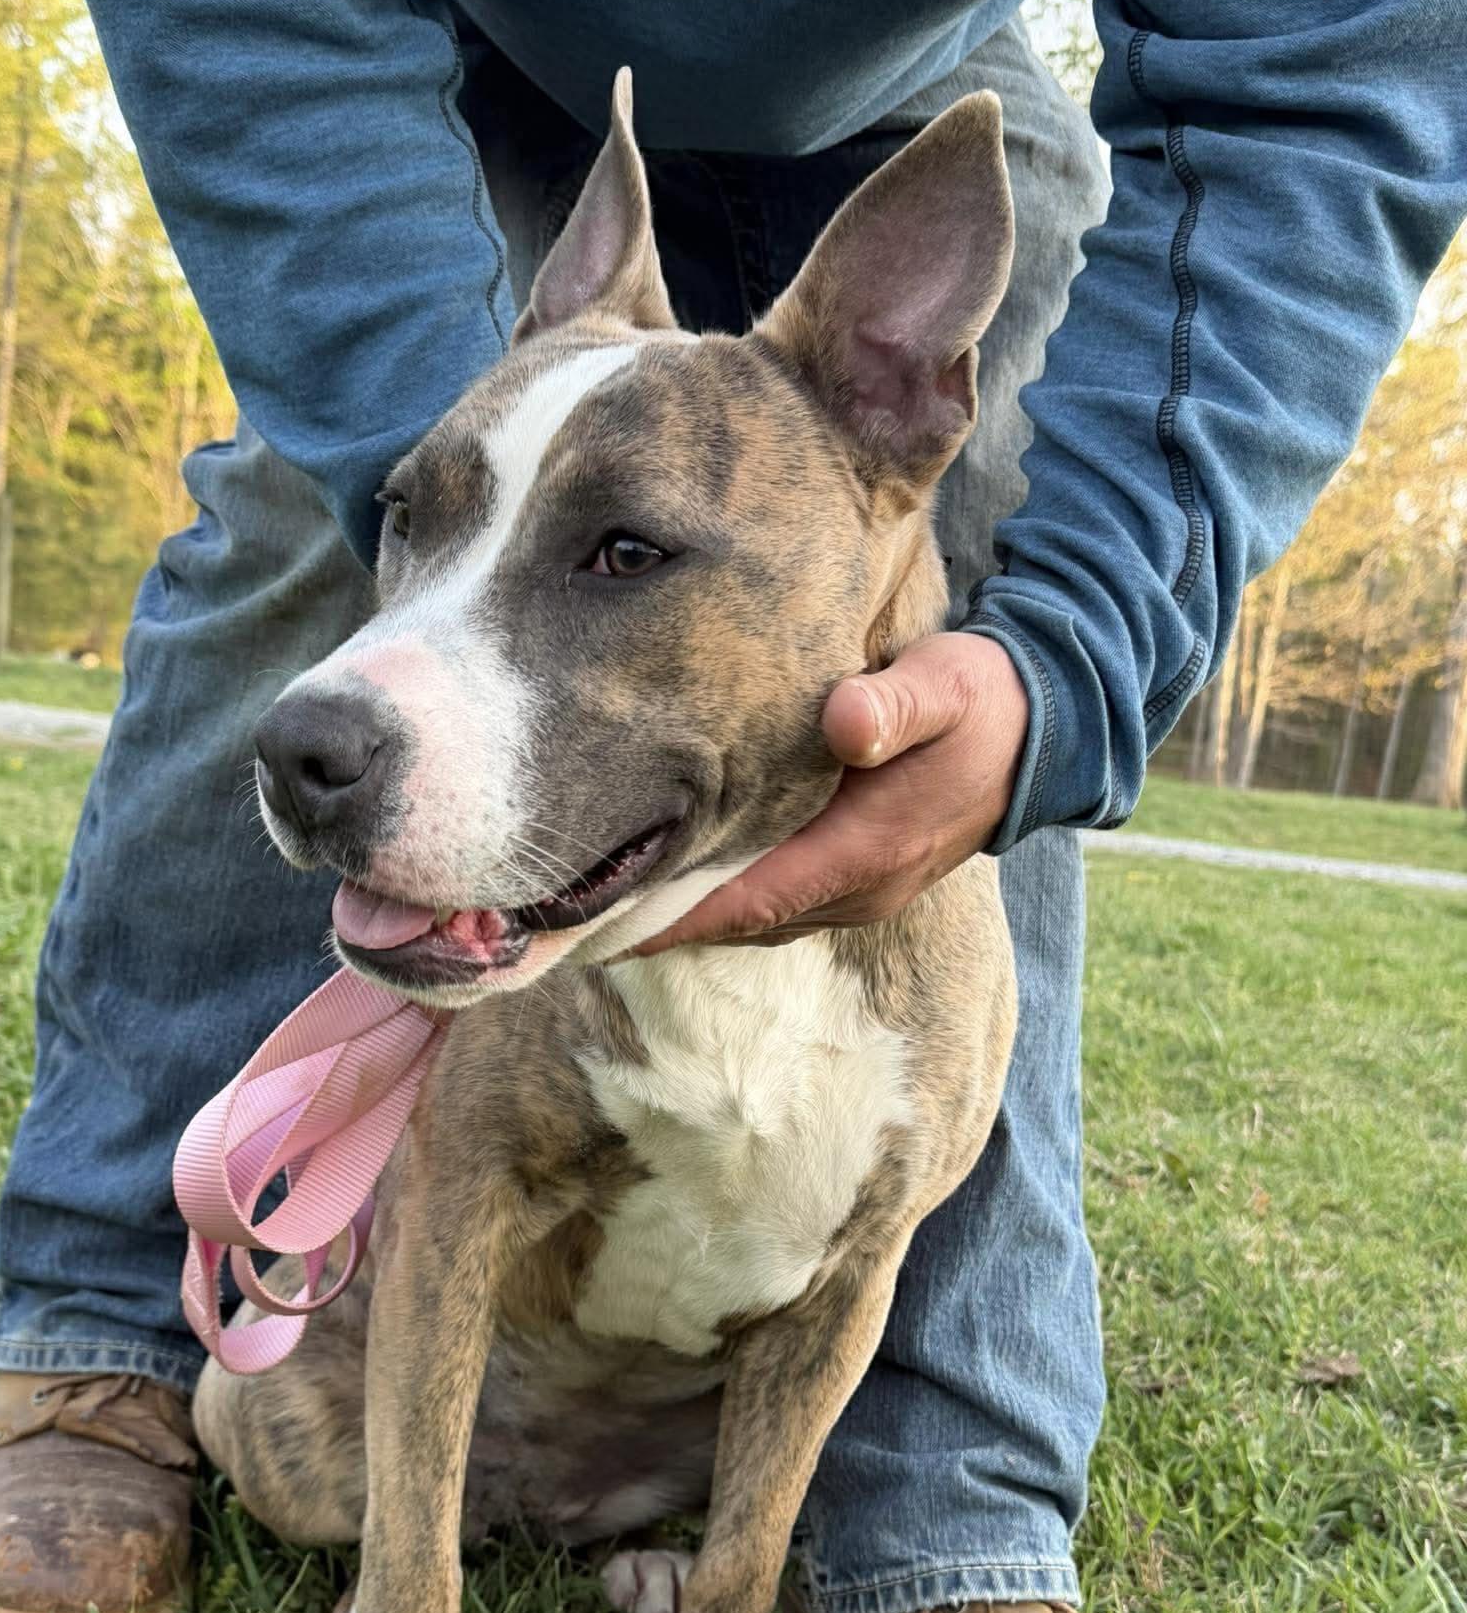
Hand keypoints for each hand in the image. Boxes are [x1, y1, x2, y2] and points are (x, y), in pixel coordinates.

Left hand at [634, 630, 1028, 953]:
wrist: (1044, 734)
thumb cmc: (982, 704)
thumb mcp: (947, 687)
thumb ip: (895, 704)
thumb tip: (846, 723)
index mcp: (866, 850)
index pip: (749, 897)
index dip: (673, 916)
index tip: (597, 925)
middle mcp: (855, 889)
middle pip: (735, 921)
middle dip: (656, 925)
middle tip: (567, 921)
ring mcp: (856, 890)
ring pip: (750, 915)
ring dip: (684, 915)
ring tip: (601, 905)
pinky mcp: (854, 875)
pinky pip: (770, 898)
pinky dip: (717, 897)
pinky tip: (670, 877)